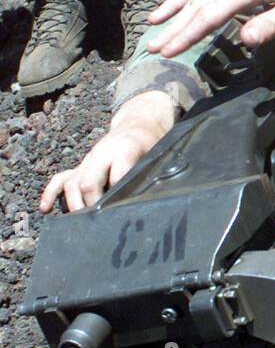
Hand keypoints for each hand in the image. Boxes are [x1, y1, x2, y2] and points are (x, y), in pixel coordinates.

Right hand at [40, 92, 176, 212]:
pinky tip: (45, 208)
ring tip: (78, 223)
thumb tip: (141, 201)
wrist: (137, 125)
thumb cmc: (149, 144)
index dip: (116, 193)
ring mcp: (88, 160)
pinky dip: (51, 193)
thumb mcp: (155, 156)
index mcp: (125, 150)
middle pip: (88, 182)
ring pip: (73, 183)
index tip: (118, 211)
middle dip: (90, 205)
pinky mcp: (81, 166)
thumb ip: (146, 174)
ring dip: (73, 204)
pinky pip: (61, 179)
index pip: (116, 175)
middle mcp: (101, 154)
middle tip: (97, 223)